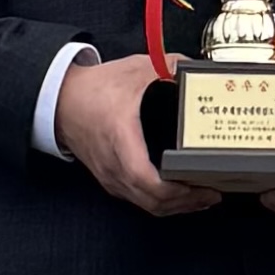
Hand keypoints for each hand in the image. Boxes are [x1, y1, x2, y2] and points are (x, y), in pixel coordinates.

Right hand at [53, 49, 218, 217]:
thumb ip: (169, 67)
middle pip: (151, 201)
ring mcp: (111, 176)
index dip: (172, 189)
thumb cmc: (94, 89)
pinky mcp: (111, 180)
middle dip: (186, 202)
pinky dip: (161, 202)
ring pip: (146, 205)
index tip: (198, 184)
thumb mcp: (136, 72)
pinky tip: (178, 195)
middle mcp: (115, 165)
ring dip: (176, 206)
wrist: (62, 100)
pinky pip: (139, 200)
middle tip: (212, 193)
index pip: (143, 177)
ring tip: (202, 197)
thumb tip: (196, 70)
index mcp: (121, 138)